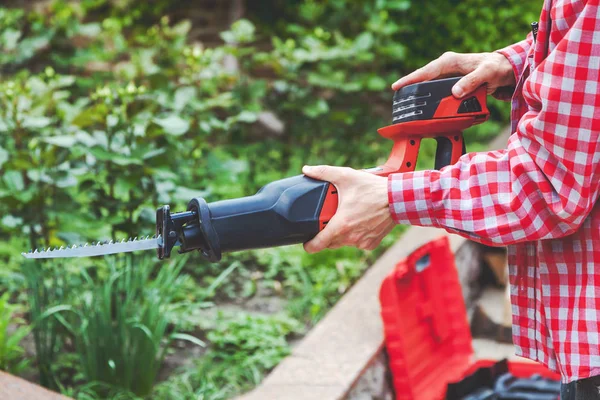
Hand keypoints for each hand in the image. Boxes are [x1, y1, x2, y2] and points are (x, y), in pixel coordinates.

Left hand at [302, 165, 394, 252]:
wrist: (398, 199)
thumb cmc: (373, 189)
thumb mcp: (346, 176)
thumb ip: (323, 172)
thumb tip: (307, 170)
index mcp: (341, 224)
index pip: (318, 244)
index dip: (309, 245)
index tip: (306, 242)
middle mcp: (351, 237)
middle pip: (330, 242)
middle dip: (326, 233)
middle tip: (328, 220)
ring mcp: (362, 242)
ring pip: (344, 242)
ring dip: (341, 234)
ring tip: (346, 217)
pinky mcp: (371, 243)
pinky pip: (357, 243)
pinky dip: (356, 235)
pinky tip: (359, 222)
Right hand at [391, 51, 514, 97]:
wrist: (504, 70)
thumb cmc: (496, 68)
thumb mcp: (486, 73)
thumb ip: (471, 82)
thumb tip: (455, 92)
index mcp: (449, 62)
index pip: (425, 71)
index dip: (410, 79)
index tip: (397, 87)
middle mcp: (445, 68)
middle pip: (422, 80)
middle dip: (410, 89)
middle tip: (398, 100)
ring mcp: (446, 76)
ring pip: (428, 87)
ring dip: (420, 97)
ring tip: (407, 107)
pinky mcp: (449, 84)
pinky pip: (436, 92)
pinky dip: (431, 100)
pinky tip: (424, 108)